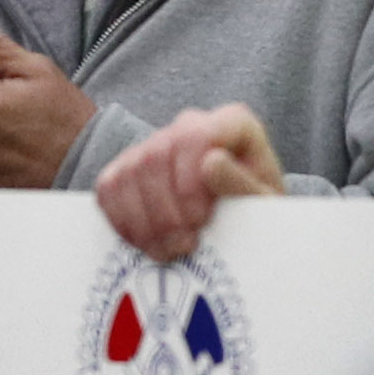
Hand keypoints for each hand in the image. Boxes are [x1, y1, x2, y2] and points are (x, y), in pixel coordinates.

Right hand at [96, 105, 285, 259]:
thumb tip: (211, 162)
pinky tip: (147, 242)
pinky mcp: (129, 167)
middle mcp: (190, 125)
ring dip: (146, 221)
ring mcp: (156, 144)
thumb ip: (243, 184)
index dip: (190, 179)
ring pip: (130, 173)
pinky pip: (109, 188)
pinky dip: (123, 220)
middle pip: (156, 156)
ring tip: (170, 250)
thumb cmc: (258, 210)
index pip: (195, 135)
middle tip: (185, 245)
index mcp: (231, 124)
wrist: (241, 223)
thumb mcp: (264, 204)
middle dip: (166, 210)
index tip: (200, 219)